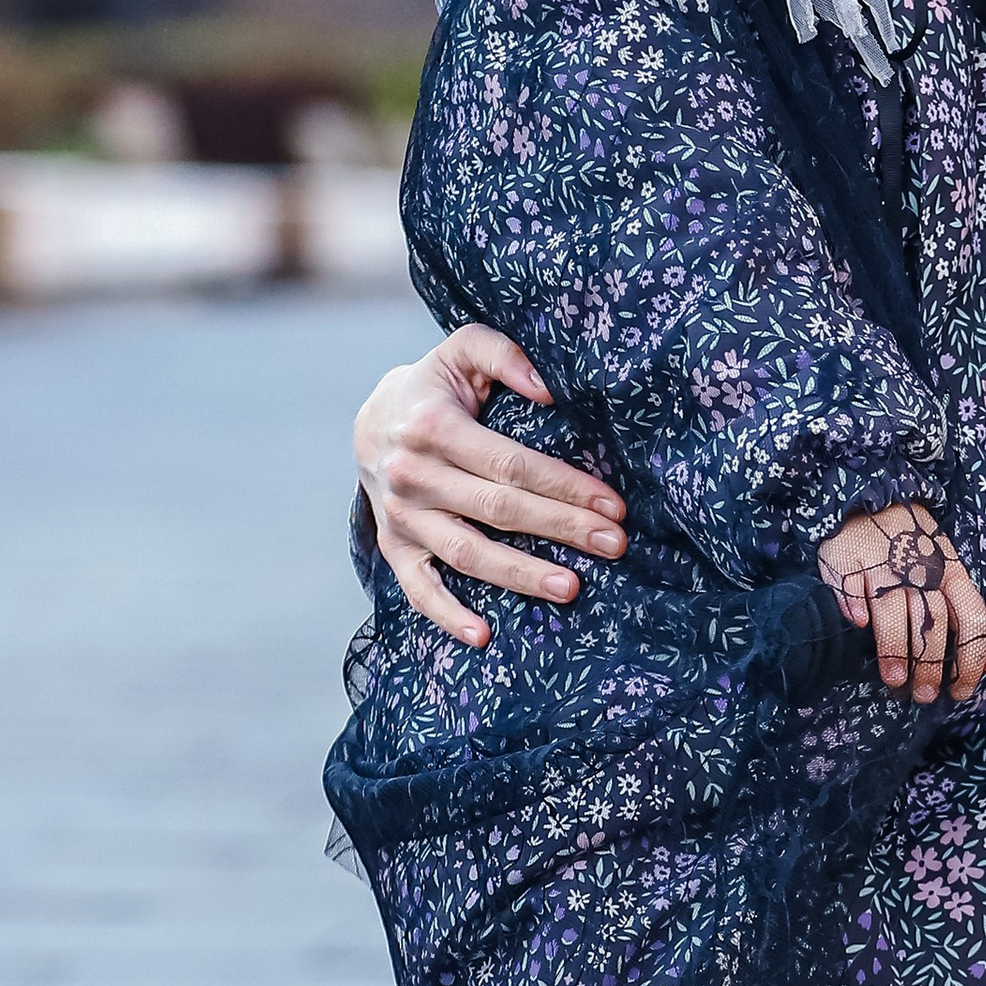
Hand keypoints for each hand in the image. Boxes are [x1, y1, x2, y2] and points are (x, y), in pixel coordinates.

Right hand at [356, 327, 626, 651]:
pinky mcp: (394, 545)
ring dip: (520, 575)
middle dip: (562, 528)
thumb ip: (504, 354)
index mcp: (434, 428)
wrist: (371, 420)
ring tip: (571, 588)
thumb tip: (549, 388)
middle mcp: (414, 475)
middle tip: (614, 545)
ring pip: (467, 553)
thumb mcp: (461, 350)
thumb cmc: (434, 387)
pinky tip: (484, 635)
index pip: (511, 464)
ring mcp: (402, 516)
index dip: (565, 485)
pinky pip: (418, 588)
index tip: (612, 504)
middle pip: (500, 510)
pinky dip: (446, 615)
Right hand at [819, 502, 985, 706]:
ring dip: (895, 653)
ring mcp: (883, 565)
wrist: (870, 497)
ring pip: (894, 615)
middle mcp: (921, 569)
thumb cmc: (911, 543)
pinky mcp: (848, 561)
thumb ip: (950, 604)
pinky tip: (859, 627)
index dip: (971, 660)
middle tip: (923, 695)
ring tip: (895, 681)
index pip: (972, 620)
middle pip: (932, 625)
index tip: (960, 690)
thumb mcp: (941, 564)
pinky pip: (852, 594)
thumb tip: (958, 658)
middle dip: (930, 667)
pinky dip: (856, 613)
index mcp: (951, 571)